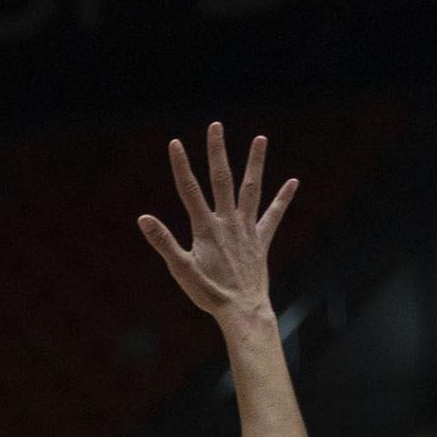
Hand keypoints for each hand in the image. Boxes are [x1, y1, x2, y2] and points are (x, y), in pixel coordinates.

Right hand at [138, 122, 297, 325]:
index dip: (181, 165)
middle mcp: (228, 222)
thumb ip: (163, 242)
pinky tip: (293, 181)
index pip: (189, 190)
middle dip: (217, 152)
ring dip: (255, 163)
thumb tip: (143, 218)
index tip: (175, 143)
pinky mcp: (261, 240)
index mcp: (206, 228)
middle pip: (222, 180)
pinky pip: (274, 215)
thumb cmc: (209, 293)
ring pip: (251, 189)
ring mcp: (247, 229)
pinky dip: (283, 198)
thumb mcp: (180, 270)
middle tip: (215, 126)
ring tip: (261, 138)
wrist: (242, 310)